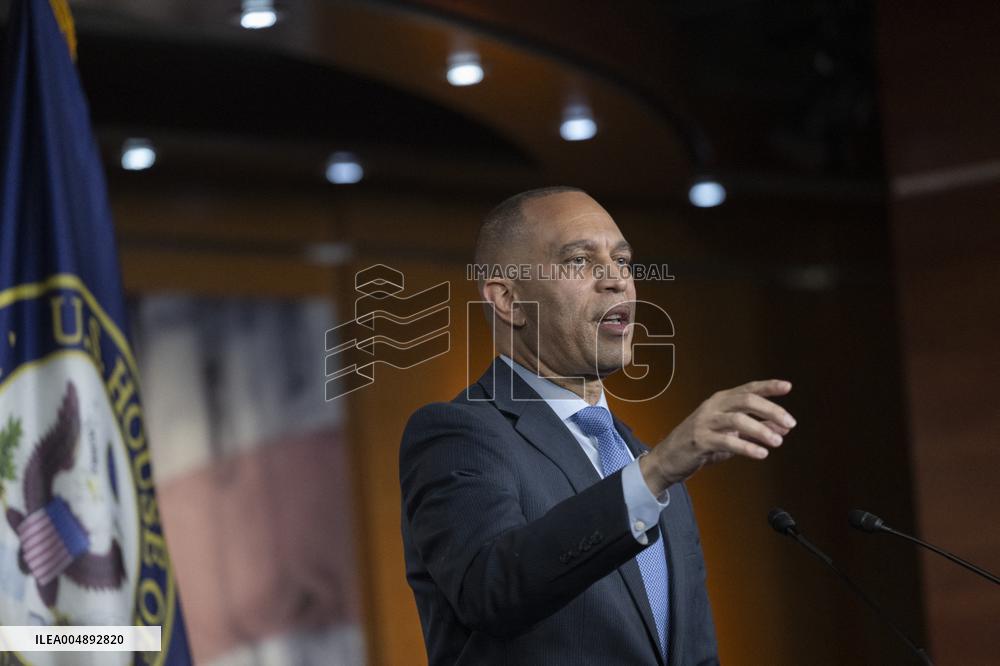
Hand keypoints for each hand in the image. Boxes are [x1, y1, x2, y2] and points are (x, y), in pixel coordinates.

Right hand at [639, 379, 795, 494]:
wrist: (669, 458)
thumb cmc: (702, 443)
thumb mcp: (732, 434)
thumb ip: (756, 429)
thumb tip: (784, 428)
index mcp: (721, 401)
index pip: (748, 389)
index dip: (768, 387)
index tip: (788, 386)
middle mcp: (713, 407)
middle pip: (745, 400)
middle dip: (770, 410)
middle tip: (789, 423)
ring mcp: (705, 422)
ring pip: (737, 420)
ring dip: (760, 429)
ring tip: (777, 441)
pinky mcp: (700, 441)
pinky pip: (727, 442)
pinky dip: (746, 447)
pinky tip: (761, 454)